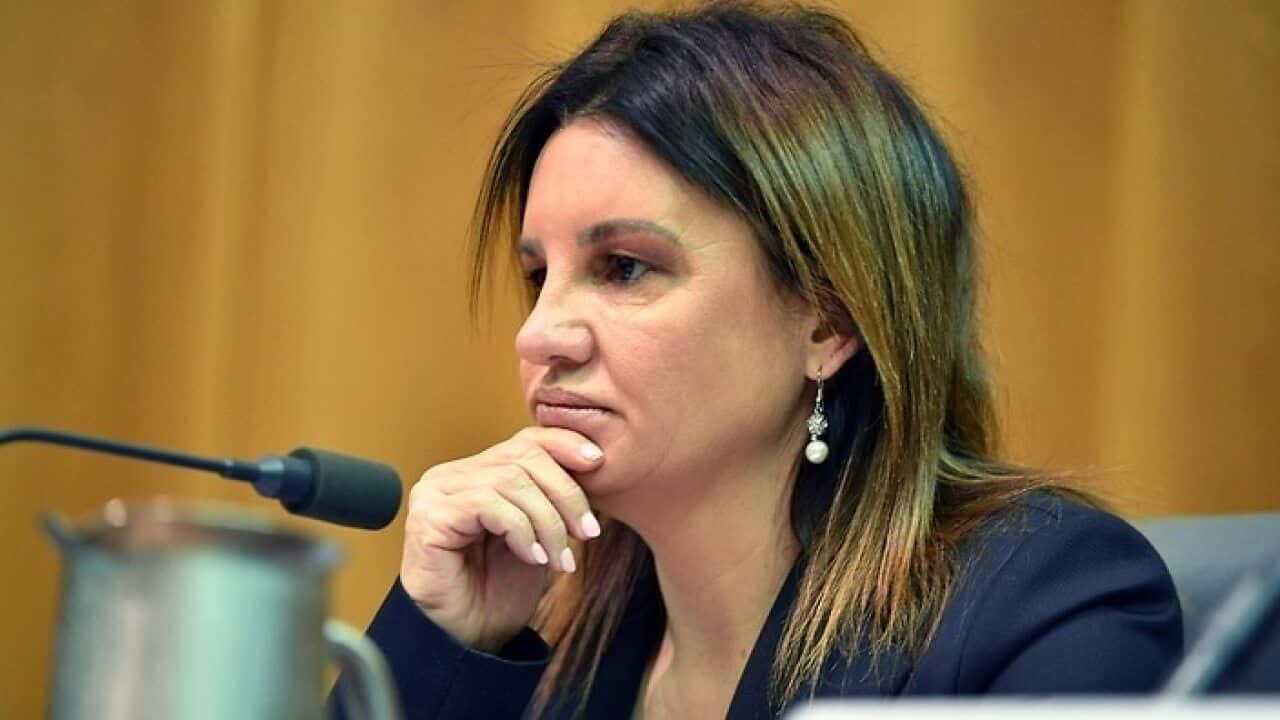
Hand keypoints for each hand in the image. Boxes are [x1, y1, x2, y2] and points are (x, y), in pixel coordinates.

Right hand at [400, 427, 603, 651]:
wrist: (471, 638)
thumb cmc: (501, 589)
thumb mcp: (540, 534)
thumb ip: (552, 497)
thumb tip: (593, 460)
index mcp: (476, 473)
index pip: (525, 440)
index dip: (564, 444)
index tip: (598, 463)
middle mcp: (451, 476)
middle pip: (523, 457)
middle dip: (565, 494)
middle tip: (588, 533)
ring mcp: (435, 494)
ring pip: (511, 481)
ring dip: (548, 522)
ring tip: (560, 558)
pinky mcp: (428, 518)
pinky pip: (489, 504)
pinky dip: (522, 531)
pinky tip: (533, 558)